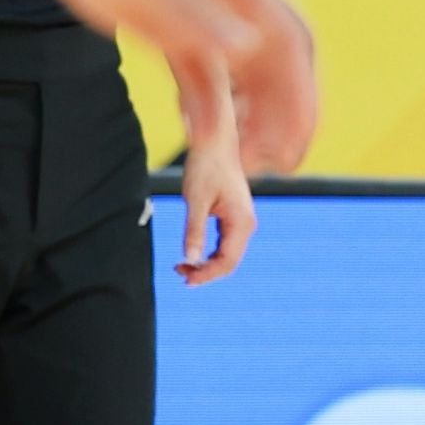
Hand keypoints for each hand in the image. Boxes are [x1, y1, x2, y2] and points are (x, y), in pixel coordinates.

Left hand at [18, 0, 319, 177]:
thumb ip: (196, 12)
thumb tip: (248, 49)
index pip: (287, 41)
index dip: (300, 91)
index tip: (297, 136)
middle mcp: (230, 2)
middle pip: (274, 64)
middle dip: (284, 114)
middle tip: (279, 163)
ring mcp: (202, 17)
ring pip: (242, 76)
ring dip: (251, 118)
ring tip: (246, 163)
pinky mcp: (172, 29)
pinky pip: (202, 77)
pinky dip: (210, 109)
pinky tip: (205, 138)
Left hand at [177, 136, 255, 287]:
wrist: (215, 144)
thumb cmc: (205, 168)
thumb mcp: (195, 201)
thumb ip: (194, 232)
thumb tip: (189, 260)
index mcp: (241, 223)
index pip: (227, 262)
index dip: (207, 274)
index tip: (185, 279)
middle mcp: (246, 225)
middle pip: (229, 262)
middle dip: (206, 272)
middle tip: (178, 274)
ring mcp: (241, 222)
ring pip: (227, 255)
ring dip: (206, 264)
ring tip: (181, 266)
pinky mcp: (233, 218)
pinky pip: (224, 244)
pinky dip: (209, 253)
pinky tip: (192, 254)